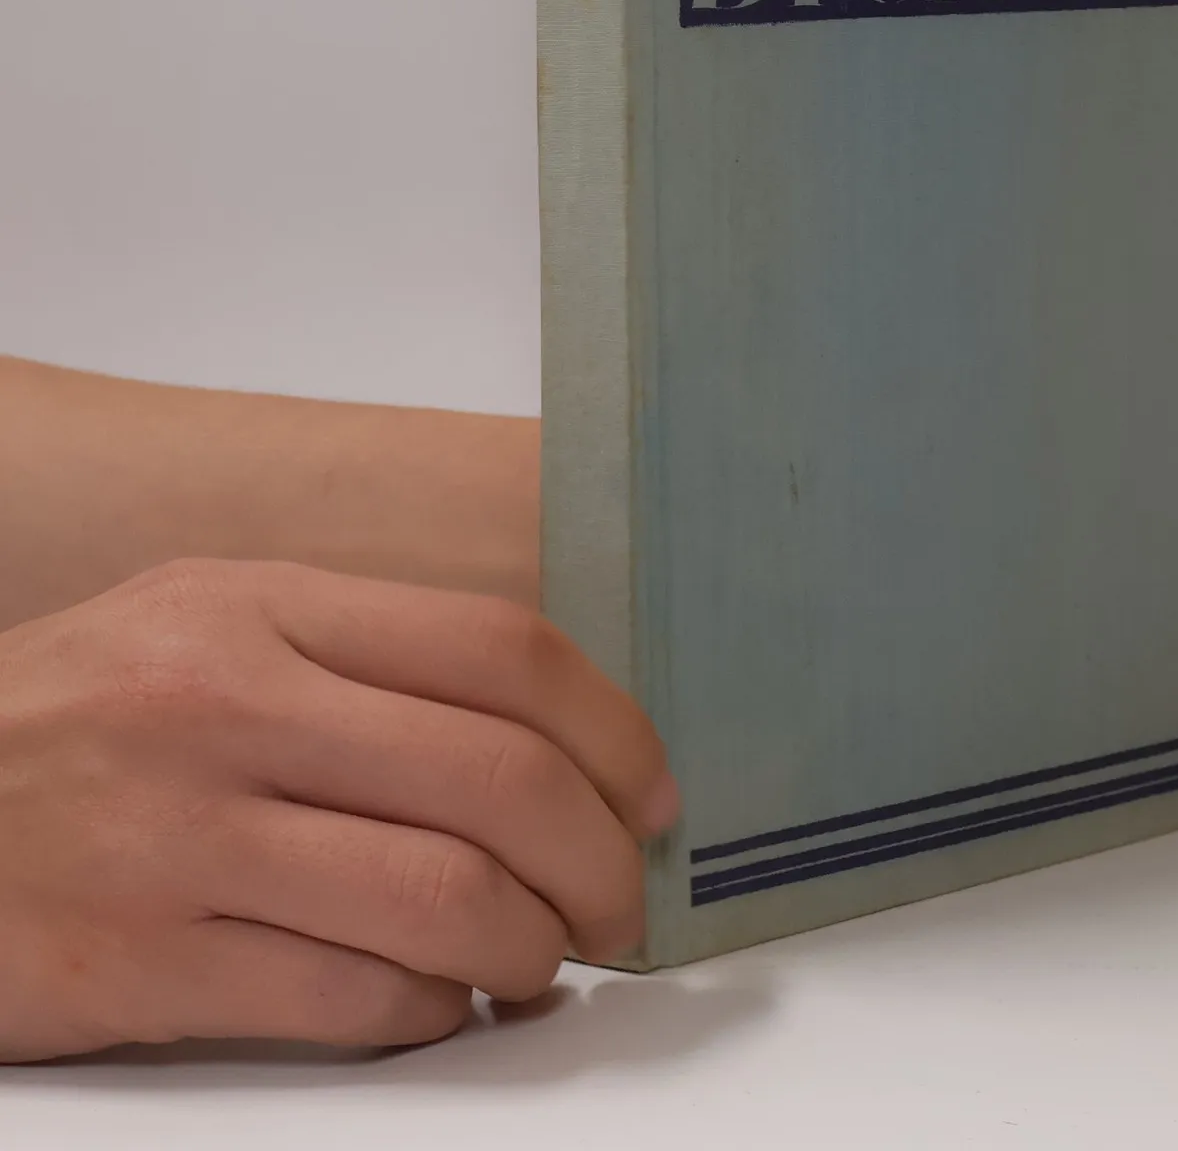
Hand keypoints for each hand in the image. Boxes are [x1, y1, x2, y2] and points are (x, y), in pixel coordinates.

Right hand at [0, 559, 678, 1062]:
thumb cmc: (83, 717)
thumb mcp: (211, 625)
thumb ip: (367, 655)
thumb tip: (552, 735)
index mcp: (265, 607)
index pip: (503, 652)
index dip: (615, 729)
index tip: (653, 792)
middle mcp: (230, 706)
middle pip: (502, 779)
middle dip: (602, 858)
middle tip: (622, 903)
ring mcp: (183, 838)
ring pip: (447, 899)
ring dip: (533, 947)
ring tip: (542, 959)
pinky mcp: (141, 967)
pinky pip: (353, 1000)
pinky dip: (432, 1012)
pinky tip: (438, 1002)